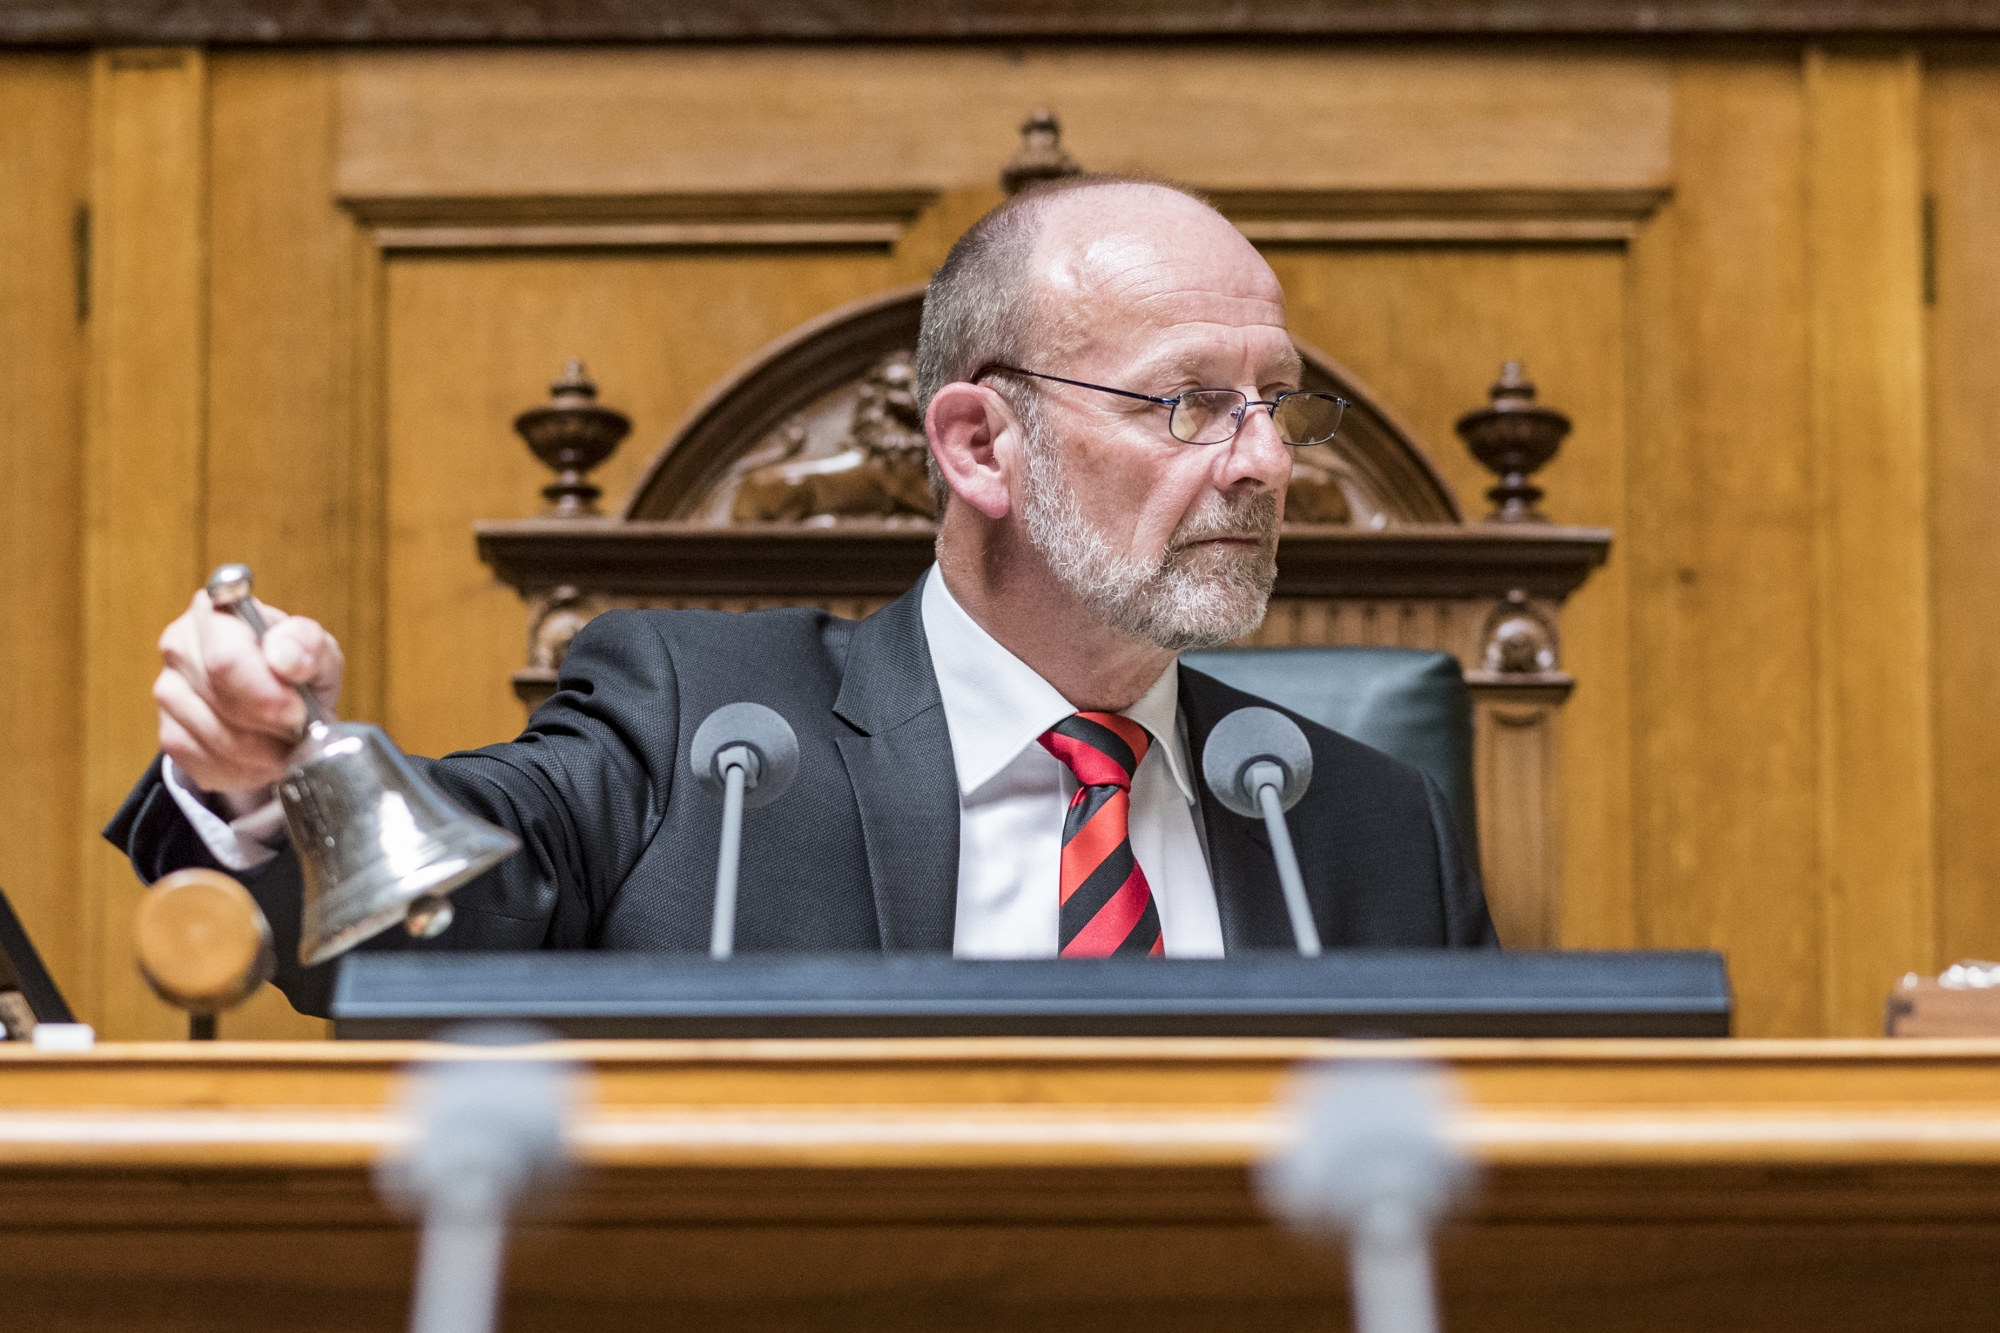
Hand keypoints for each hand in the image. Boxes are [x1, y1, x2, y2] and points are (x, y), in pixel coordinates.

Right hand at [154, 588, 344, 805]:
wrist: (275, 699)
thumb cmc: (294, 667)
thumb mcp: (316, 650)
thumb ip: (308, 645)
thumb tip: (286, 656)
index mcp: (215, 613)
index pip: (226, 660)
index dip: (266, 694)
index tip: (299, 712)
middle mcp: (180, 646)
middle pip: (224, 703)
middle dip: (273, 727)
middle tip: (303, 730)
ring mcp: (168, 692)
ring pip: (217, 740)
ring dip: (265, 752)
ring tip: (288, 743)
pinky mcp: (170, 735)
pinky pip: (209, 765)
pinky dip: (246, 770)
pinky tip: (263, 756)